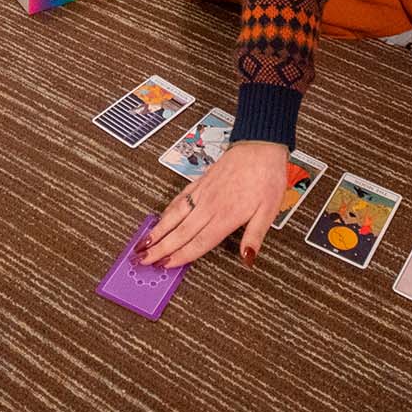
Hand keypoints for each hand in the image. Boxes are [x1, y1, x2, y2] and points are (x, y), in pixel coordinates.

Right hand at [139, 140, 288, 269]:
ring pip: (174, 215)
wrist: (260, 145)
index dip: (180, 255)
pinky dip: (167, 210)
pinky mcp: (201, 181)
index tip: (165, 265)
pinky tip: (161, 217)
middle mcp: (209, 205)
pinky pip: (180, 198)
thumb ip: (254, 236)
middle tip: (142, 259)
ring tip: (142, 242)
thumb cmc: (267, 176)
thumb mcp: (269, 210)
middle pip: (180, 232)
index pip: (198, 242)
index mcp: (225, 216)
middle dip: (159, 247)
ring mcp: (202, 192)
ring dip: (157, 230)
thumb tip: (247, 258)